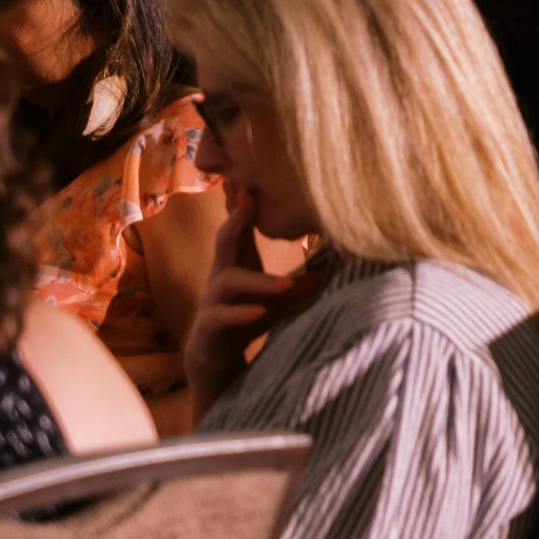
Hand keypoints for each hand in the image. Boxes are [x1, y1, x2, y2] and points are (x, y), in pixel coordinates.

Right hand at [183, 192, 325, 413]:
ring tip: (285, 285)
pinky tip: (261, 313)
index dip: (241, 204)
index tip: (248, 178)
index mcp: (236, 265)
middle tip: (250, 200)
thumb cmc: (248, 319)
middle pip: (224, 241)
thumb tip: (329, 271)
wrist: (215, 360)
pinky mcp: (209, 328)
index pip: (238, 229)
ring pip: (227, 282)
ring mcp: (212, 302)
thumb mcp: (277, 300)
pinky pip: (221, 317)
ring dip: (258, 281)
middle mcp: (220, 278)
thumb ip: (299, 285)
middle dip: (236, 220)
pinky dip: (242, 314)